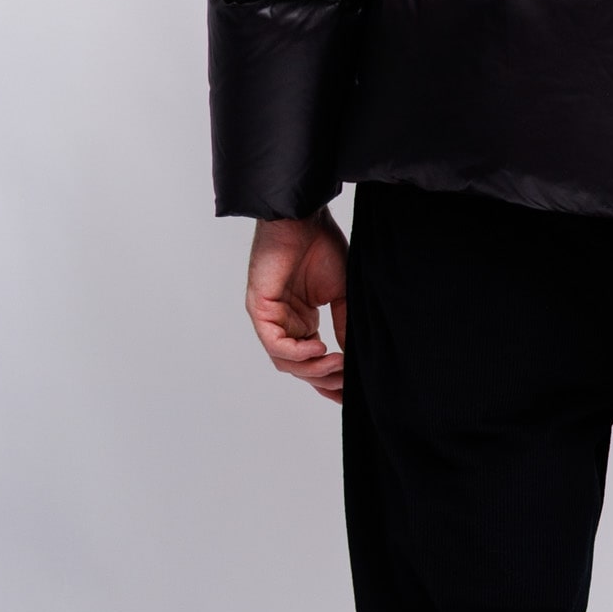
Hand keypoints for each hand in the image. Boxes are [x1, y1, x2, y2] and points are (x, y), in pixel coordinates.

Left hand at [245, 209, 348, 403]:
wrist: (304, 218)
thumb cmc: (321, 246)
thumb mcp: (341, 295)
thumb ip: (344, 327)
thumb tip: (353, 360)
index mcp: (301, 321)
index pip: (311, 362)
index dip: (329, 380)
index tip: (350, 393)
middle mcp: (283, 323)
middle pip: (299, 368)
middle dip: (324, 380)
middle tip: (346, 384)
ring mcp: (269, 317)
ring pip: (286, 362)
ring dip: (314, 368)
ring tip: (338, 363)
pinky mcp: (259, 308)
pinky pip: (275, 344)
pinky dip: (298, 352)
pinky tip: (320, 348)